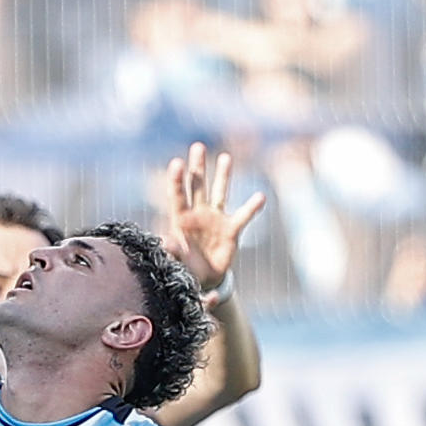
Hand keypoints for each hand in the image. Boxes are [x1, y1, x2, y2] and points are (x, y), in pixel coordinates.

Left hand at [161, 142, 265, 293]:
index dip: (176, 180)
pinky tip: (260, 196)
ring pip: (219, 192)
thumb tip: (165, 241)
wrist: (204, 279)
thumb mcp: (178, 262)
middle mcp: (198, 214)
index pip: (178, 196)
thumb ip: (172, 251)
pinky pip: (243, 216)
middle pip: (197, 186)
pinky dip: (252, 207)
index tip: (177, 163)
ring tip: (225, 157)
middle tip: (197, 146)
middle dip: (197, 167)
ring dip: (223, 175)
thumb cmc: (186, 268)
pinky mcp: (231, 229)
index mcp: (181, 220)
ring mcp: (215, 219)